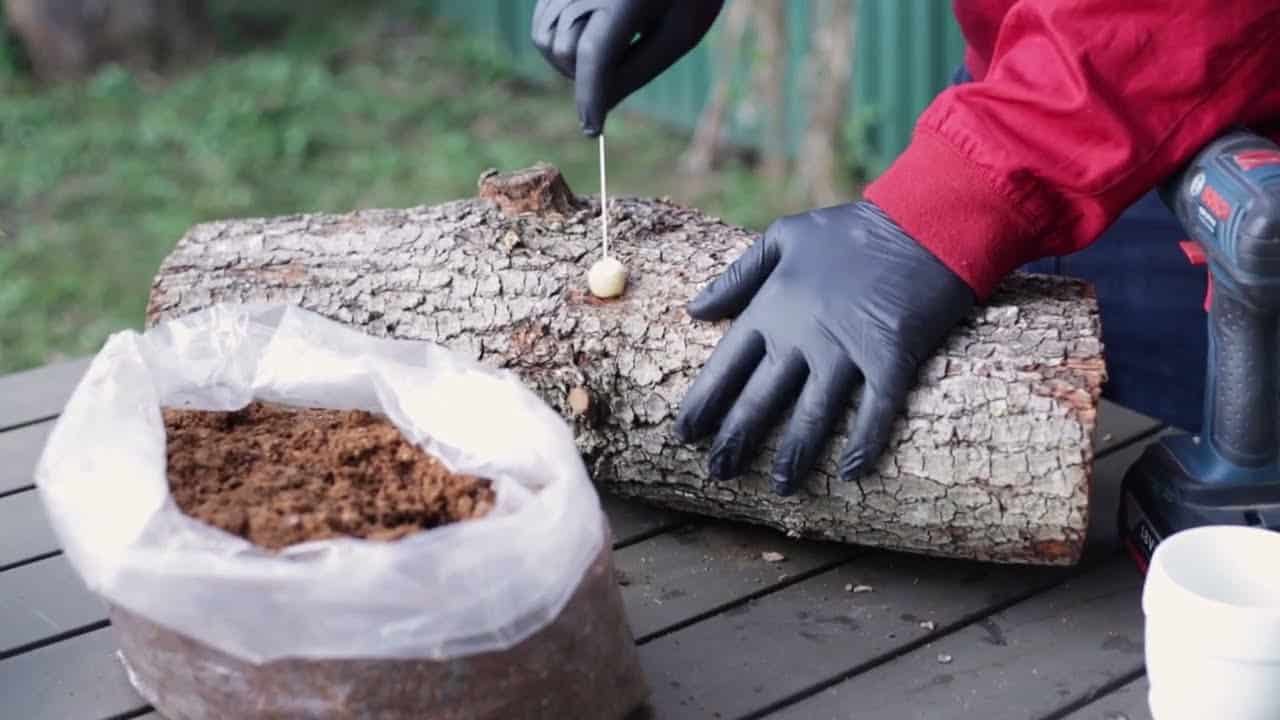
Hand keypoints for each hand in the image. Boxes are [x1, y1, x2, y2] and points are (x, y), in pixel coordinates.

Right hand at [531, 0, 723, 134]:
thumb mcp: (679, 33)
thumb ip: (638, 70)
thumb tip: (601, 106)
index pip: (594, 56)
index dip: (590, 98)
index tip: (593, 130)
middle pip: (565, 51)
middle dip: (584, 76)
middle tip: (616, 72)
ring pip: (545, 38)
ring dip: (568, 58)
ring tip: (604, 50)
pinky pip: (543, 19)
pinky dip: (558, 37)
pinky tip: (589, 34)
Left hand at [674, 202, 976, 495]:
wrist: (924, 221)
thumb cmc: (851, 230)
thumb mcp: (783, 237)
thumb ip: (738, 276)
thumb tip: (694, 309)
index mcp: (772, 308)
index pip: (725, 368)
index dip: (703, 405)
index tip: (685, 436)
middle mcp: (803, 336)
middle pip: (760, 402)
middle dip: (736, 442)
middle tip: (719, 474)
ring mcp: (848, 350)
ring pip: (812, 417)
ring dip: (794, 456)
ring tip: (780, 487)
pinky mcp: (892, 359)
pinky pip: (875, 413)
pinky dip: (864, 445)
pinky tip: (850, 473)